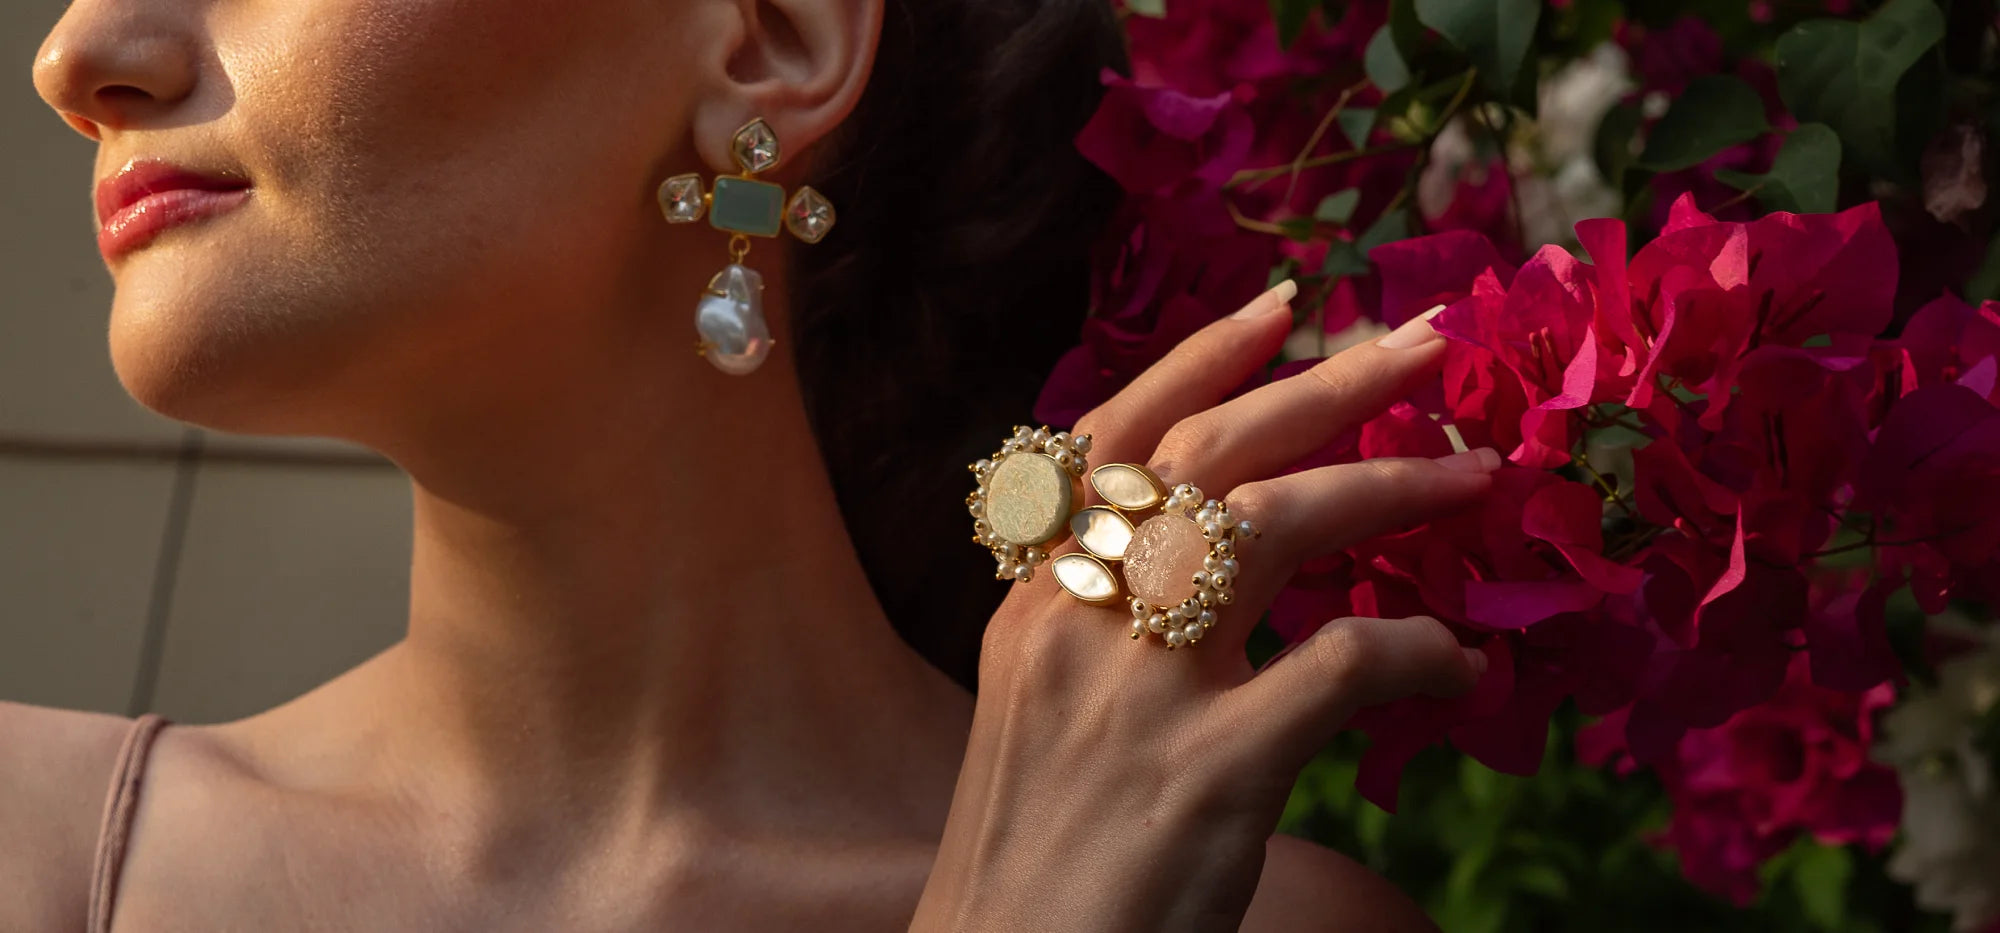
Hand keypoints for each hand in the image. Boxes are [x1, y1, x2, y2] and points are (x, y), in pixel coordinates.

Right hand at [910, 284, 1499, 931]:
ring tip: (1473, 474)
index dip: (1201, 359)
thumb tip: (1218, 565)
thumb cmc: (1036, 855)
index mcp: (1035, 603)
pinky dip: (1417, 651)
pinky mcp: (1207, 771)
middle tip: (1428, 340)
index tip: (1285, 307)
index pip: (1114, 439)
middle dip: (1328, 384)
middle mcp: (1075, 621)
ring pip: (1271, 524)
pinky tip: (1459, 666)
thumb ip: (1108, 624)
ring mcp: (1139, 691)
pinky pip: (1342, 665)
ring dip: (1387, 485)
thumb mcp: (1045, 711)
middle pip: (1208, 452)